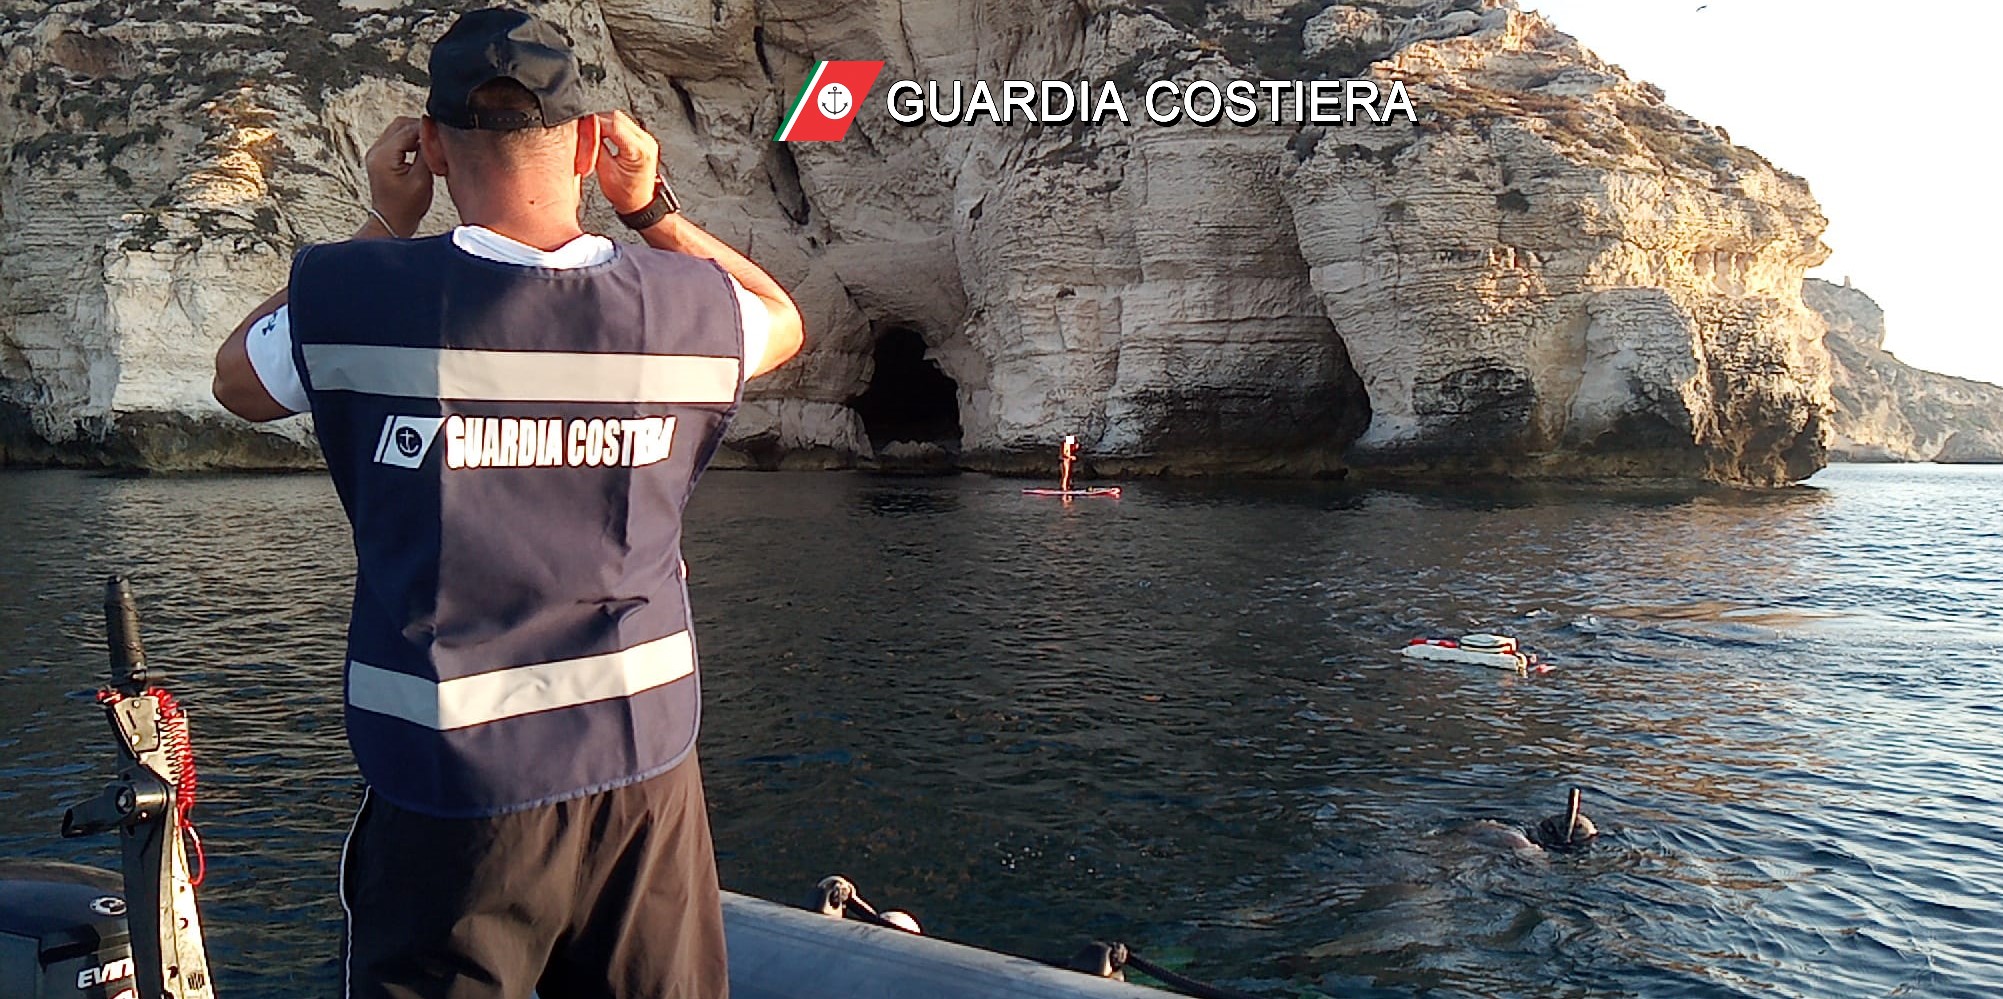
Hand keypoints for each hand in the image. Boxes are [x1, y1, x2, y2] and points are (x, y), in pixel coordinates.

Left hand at [364, 116, 431, 236]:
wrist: (392, 222)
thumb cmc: (406, 208)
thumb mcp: (422, 179)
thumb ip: (427, 153)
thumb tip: (434, 135)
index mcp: (384, 155)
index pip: (408, 129)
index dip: (428, 128)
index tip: (444, 132)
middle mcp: (376, 151)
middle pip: (401, 124)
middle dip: (422, 128)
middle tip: (440, 137)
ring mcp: (376, 153)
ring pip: (398, 129)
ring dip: (416, 133)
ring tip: (432, 144)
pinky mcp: (380, 157)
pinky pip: (396, 138)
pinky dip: (410, 140)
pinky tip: (422, 149)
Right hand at [595, 110, 660, 214]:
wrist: (641, 203)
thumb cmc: (626, 194)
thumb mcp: (605, 172)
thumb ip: (596, 148)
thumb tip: (586, 131)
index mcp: (638, 150)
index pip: (612, 124)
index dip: (593, 124)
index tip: (582, 129)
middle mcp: (646, 141)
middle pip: (616, 117)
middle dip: (597, 122)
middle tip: (585, 133)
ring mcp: (647, 139)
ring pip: (620, 118)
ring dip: (604, 124)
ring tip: (593, 137)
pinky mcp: (643, 140)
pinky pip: (625, 125)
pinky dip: (611, 128)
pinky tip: (603, 137)